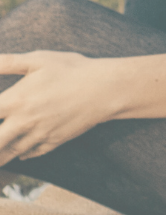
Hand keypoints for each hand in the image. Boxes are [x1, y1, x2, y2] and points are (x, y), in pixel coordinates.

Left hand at [0, 52, 117, 164]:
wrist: (106, 89)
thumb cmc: (72, 69)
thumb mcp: (39, 59)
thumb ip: (7, 62)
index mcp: (17, 100)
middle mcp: (24, 122)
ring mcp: (39, 134)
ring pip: (9, 152)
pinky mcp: (54, 141)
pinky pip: (30, 153)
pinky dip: (19, 154)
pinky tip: (16, 153)